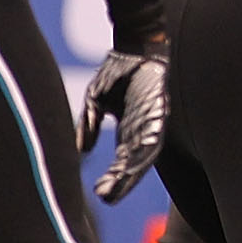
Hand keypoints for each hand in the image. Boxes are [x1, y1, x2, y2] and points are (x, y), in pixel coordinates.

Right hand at [86, 45, 168, 200]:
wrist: (137, 45)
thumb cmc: (118, 72)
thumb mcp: (96, 101)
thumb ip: (89, 125)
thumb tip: (81, 151)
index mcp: (130, 131)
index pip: (122, 161)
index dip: (114, 177)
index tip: (100, 193)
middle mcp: (143, 130)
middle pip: (135, 162)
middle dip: (122, 180)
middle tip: (107, 197)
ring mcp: (153, 120)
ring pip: (146, 152)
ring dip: (133, 170)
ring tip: (117, 185)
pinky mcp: (161, 108)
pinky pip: (155, 131)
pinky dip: (146, 147)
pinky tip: (136, 160)